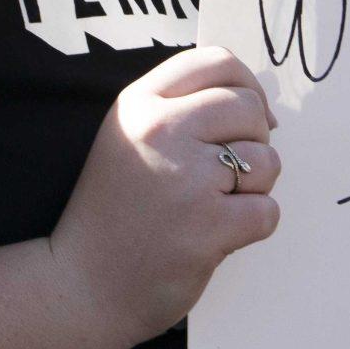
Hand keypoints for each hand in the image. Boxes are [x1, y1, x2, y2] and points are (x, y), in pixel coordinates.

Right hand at [50, 46, 282, 343]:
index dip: (246, 86)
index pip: (216, 61)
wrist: (81, 287)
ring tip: (213, 207)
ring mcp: (185, 179)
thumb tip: (259, 104)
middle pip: (248, 108)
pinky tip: (215, 236)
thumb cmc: (116, 212)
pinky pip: (267, 210)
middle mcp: (161, 130)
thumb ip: (181, 108)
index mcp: (140, 103)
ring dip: (254, 188)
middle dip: (254, 140)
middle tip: (226, 174)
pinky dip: (252, 226)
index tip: (247, 117)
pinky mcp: (208, 226)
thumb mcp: (129, 137)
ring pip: (265, 160)